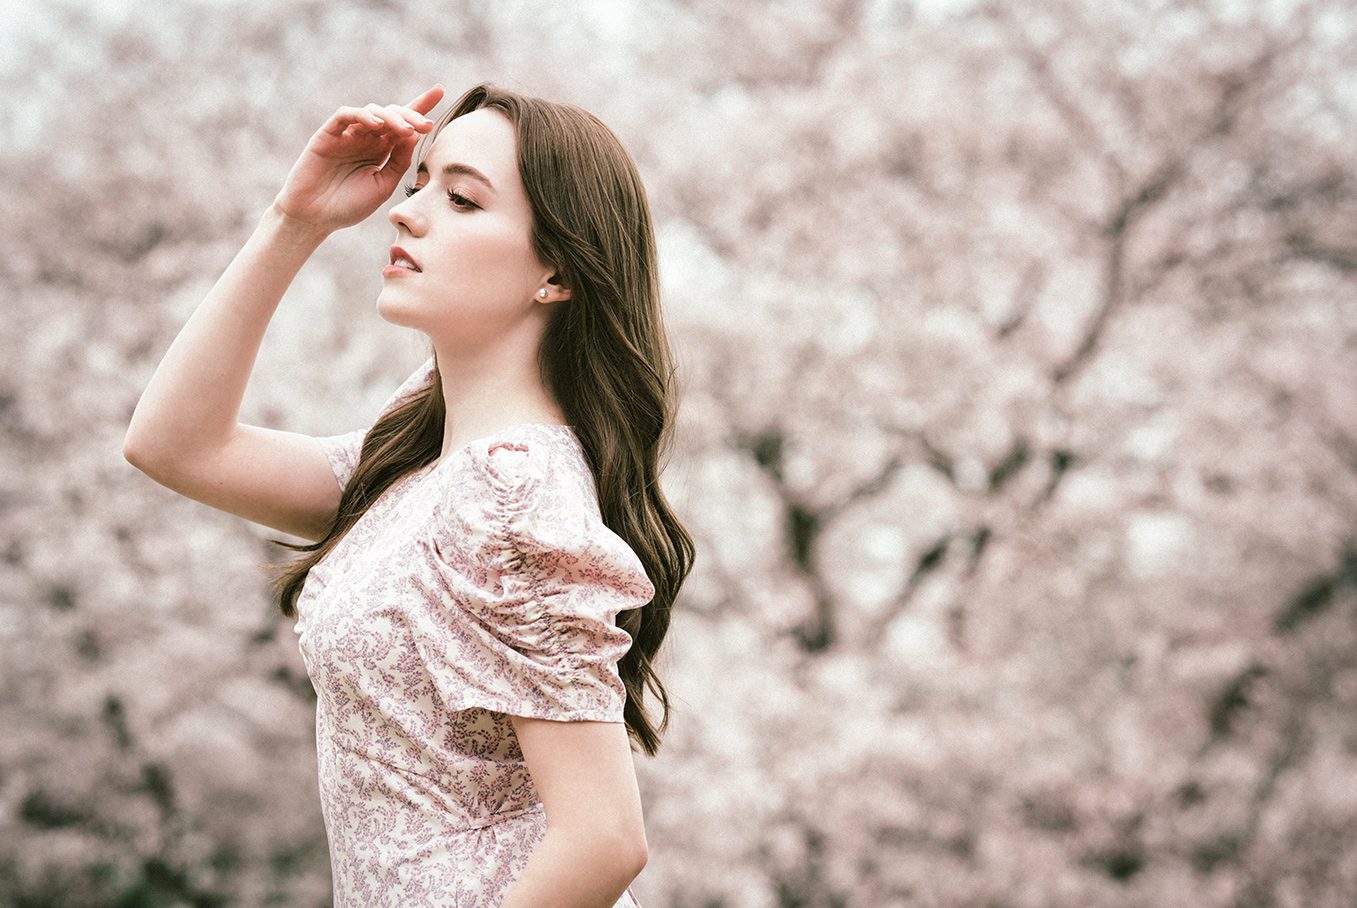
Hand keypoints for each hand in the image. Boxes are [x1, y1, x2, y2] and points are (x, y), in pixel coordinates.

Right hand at [271, 84, 445, 233]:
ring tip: (405, 130)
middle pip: (393, 114)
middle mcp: (367, 138)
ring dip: (392, 117)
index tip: (440, 91)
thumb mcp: (383, 185)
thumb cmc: (349, 205)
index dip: (421, 106)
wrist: (316, 218)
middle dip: (412, 116)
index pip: (404, 123)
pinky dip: (362, 115)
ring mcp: (348, 134)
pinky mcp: (328, 134)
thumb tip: (415, 134)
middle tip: (426, 125)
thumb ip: (399, 161)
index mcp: (382, 149)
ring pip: (373, 111)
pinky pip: (346, 115)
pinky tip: (376, 124)